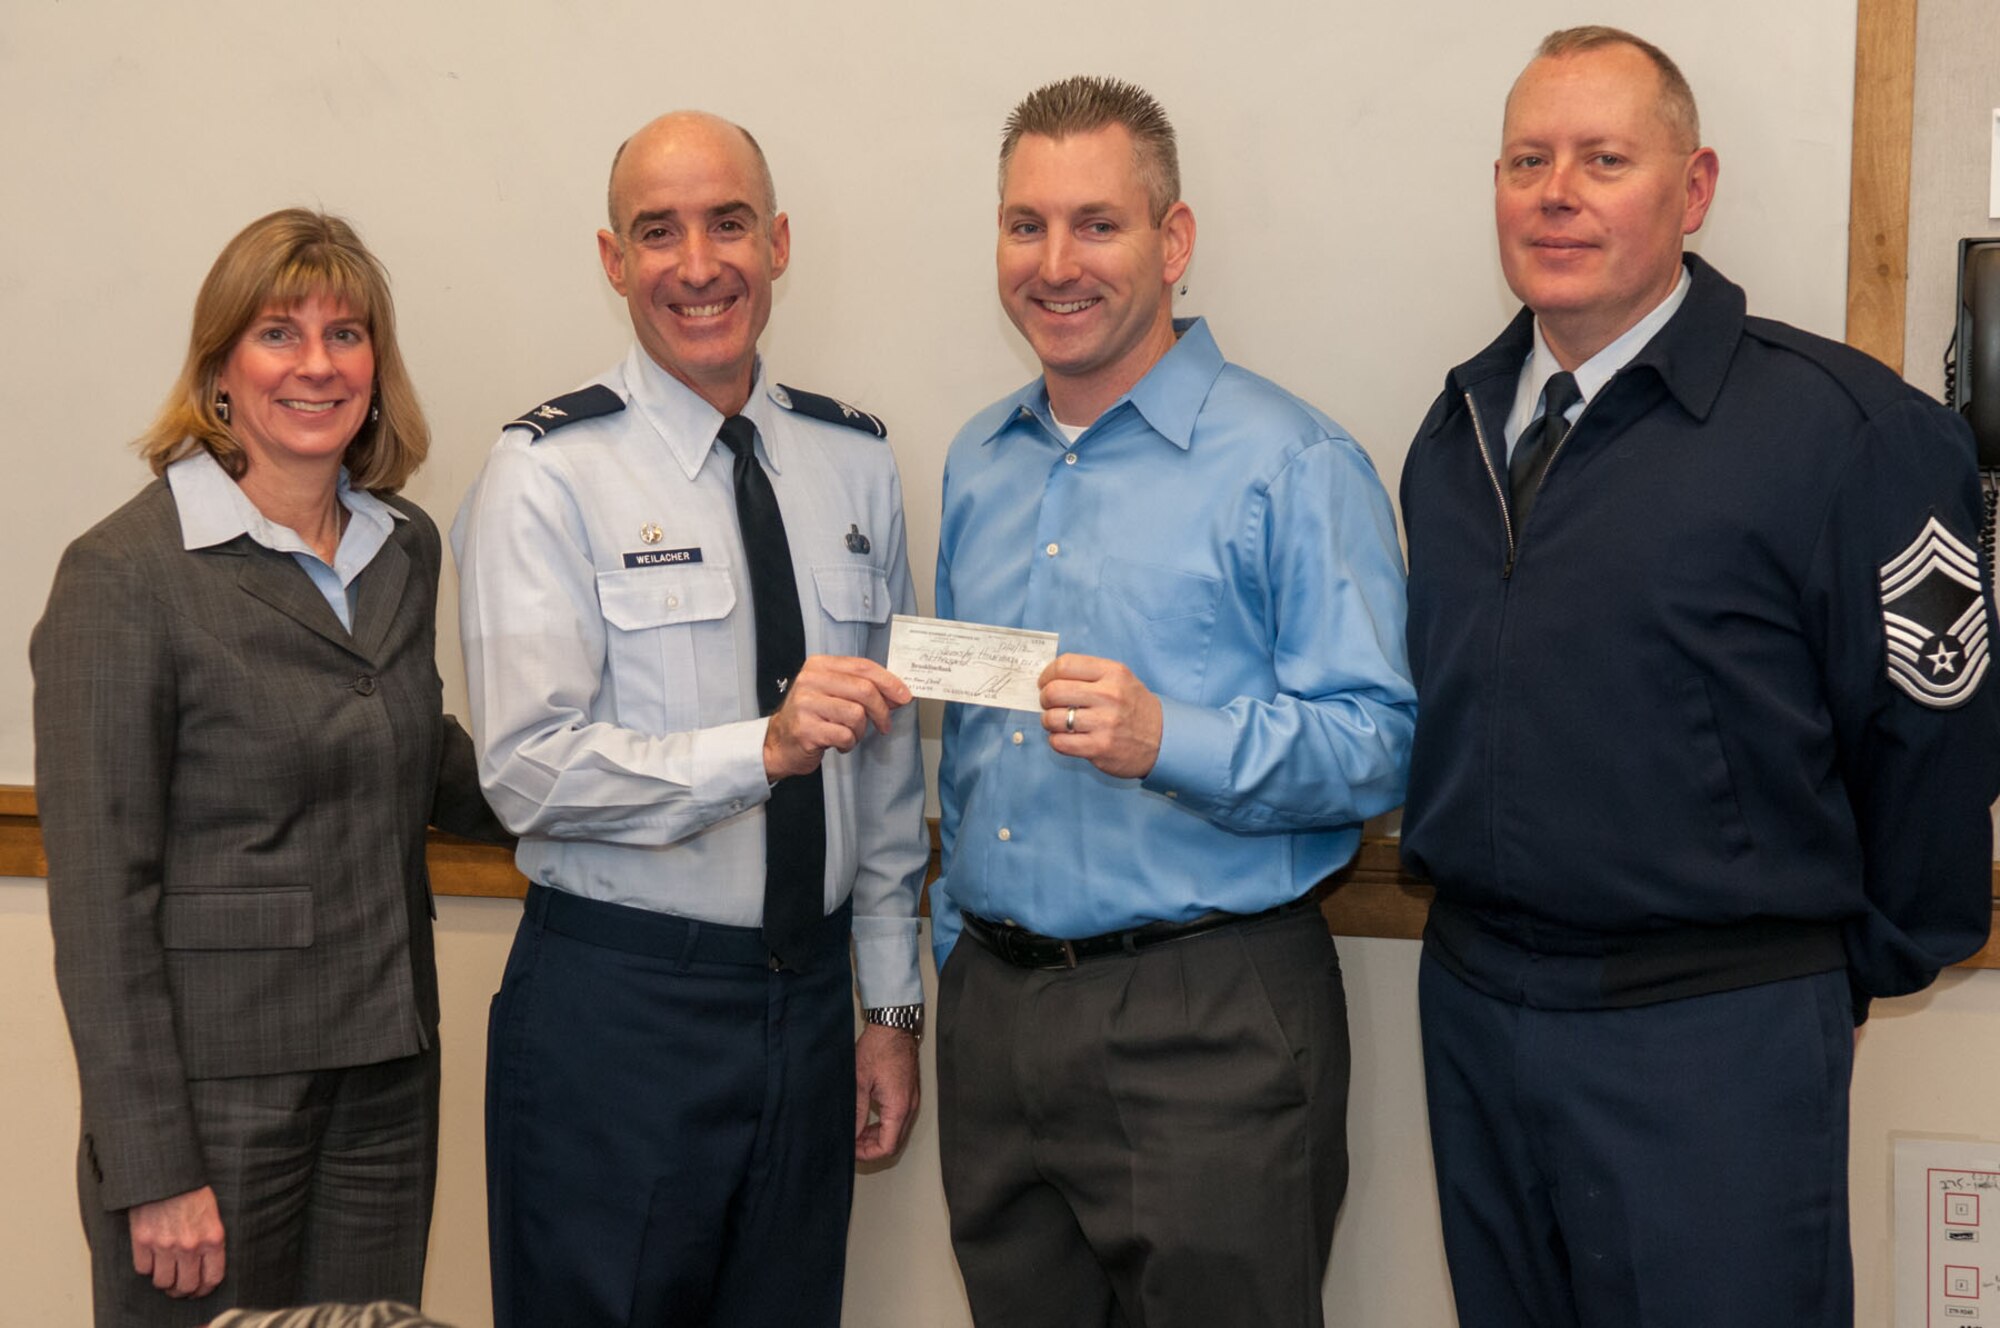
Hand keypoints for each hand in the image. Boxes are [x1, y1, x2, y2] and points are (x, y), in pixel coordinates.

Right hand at [129, 1185, 224, 1298]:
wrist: (167, 1174)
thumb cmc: (191, 1190)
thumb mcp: (213, 1214)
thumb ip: (211, 1239)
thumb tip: (206, 1263)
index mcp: (212, 1238)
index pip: (212, 1278)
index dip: (205, 1288)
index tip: (200, 1289)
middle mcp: (189, 1246)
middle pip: (186, 1286)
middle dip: (183, 1290)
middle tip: (180, 1287)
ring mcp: (165, 1245)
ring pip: (163, 1282)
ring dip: (164, 1281)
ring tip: (165, 1275)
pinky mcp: (143, 1241)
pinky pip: (143, 1269)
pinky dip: (146, 1267)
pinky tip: (151, 1259)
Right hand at [763, 656, 911, 780]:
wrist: (780, 742)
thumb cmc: (812, 716)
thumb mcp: (834, 693)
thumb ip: (862, 688)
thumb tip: (899, 693)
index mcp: (819, 665)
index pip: (862, 667)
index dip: (889, 681)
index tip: (905, 695)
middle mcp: (810, 680)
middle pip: (864, 690)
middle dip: (882, 710)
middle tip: (884, 724)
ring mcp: (805, 704)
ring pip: (856, 714)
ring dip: (860, 730)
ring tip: (850, 734)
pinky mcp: (806, 729)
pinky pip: (845, 735)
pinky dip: (849, 743)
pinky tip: (839, 743)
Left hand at [854, 1022, 920, 1161]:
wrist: (893, 1028)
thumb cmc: (879, 1049)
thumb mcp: (859, 1082)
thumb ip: (857, 1112)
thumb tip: (851, 1133)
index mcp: (898, 1107)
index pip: (887, 1146)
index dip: (868, 1154)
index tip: (852, 1150)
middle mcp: (909, 1106)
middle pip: (894, 1142)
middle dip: (872, 1147)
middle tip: (852, 1143)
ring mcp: (912, 1100)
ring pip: (897, 1131)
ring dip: (878, 1136)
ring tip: (857, 1132)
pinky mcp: (909, 1093)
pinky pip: (899, 1118)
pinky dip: (884, 1125)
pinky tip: (869, 1119)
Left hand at [1039, 653, 1162, 778]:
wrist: (1163, 738)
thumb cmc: (1134, 706)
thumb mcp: (1120, 679)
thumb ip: (1089, 674)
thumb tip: (1050, 677)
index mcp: (1112, 673)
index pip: (1064, 665)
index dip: (1047, 674)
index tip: (1045, 682)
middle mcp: (1109, 695)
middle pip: (1054, 691)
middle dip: (1044, 698)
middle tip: (1049, 704)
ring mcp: (1104, 723)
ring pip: (1052, 718)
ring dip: (1049, 721)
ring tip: (1058, 722)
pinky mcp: (1100, 747)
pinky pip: (1059, 742)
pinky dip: (1056, 740)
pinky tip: (1067, 738)